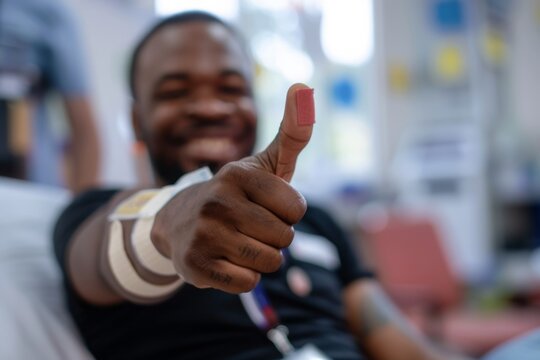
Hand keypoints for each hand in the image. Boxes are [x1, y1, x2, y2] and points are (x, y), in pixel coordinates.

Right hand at [152, 83, 314, 292]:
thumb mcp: (264, 164)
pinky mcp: (195, 265)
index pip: (297, 209)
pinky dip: (244, 277)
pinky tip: (225, 260)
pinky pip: (248, 283)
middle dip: (275, 237)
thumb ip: (292, 132)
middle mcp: (218, 200)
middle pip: (285, 238)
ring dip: (262, 258)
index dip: (288, 213)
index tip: (267, 206)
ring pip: (269, 262)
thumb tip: (302, 86)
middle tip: (250, 226)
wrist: (178, 222)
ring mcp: (204, 233)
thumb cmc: (236, 195)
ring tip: (238, 242)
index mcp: (239, 174)